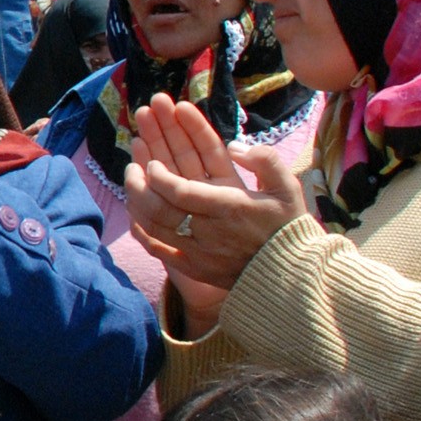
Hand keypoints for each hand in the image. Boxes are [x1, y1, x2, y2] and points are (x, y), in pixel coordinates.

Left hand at [123, 96, 304, 325]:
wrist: (290, 274)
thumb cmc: (288, 226)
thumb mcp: (287, 187)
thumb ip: (264, 160)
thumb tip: (234, 146)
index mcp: (230, 208)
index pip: (182, 192)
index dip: (160, 176)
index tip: (151, 162)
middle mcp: (209, 231)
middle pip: (161, 208)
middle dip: (141, 181)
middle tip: (132, 160)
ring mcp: (198, 252)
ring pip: (155, 227)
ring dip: (137, 201)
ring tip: (130, 176)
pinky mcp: (194, 268)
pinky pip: (159, 251)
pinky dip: (142, 232)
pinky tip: (132, 213)